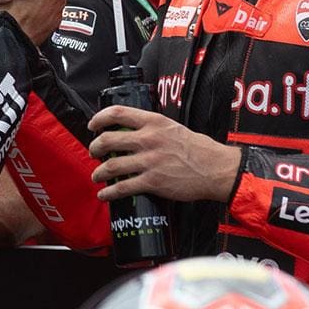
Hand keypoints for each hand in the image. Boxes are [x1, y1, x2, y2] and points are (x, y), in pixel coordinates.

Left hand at [88, 105, 239, 203]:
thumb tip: (134, 132)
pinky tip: (105, 195)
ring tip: (97, 176)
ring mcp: (149, 161)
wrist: (216, 169)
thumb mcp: (174, 128)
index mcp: (154, 122)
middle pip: (108, 140)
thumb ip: (153, 128)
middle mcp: (148, 139)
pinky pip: (122, 187)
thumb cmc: (198, 149)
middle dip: (95, 148)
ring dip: (99, 172)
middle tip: (94, 152)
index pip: (118, 113)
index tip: (93, 125)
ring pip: (111, 165)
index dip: (99, 119)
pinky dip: (109, 193)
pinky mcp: (152, 182)